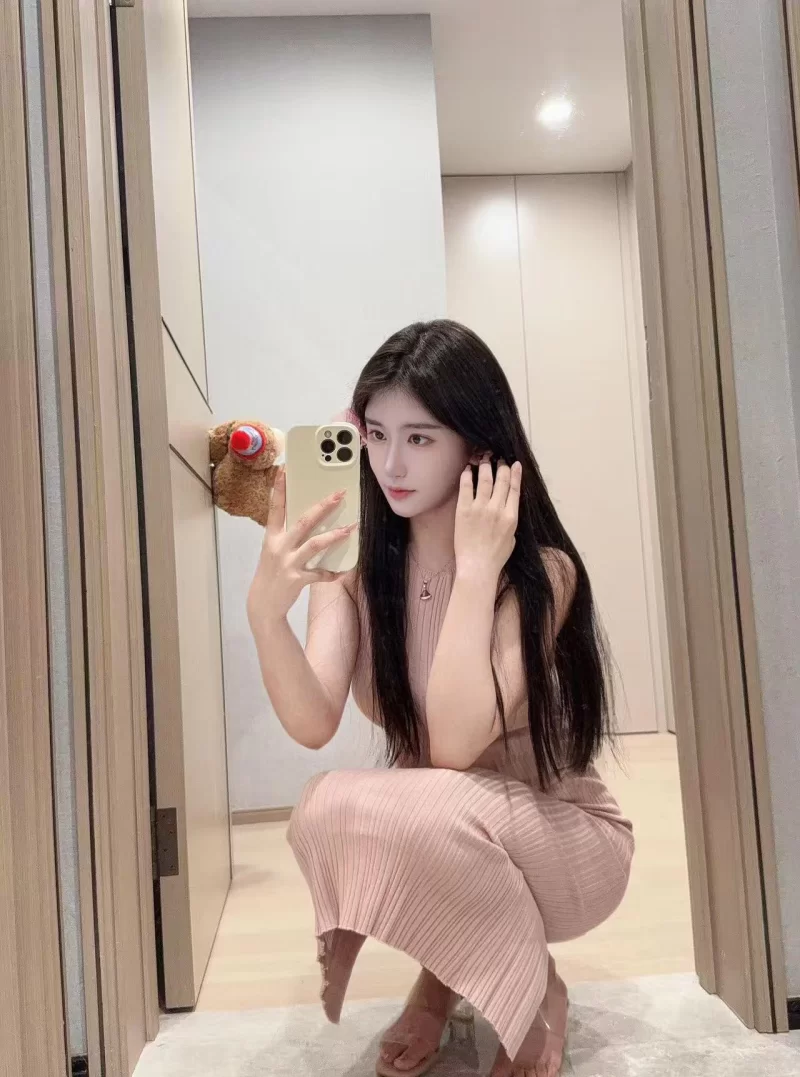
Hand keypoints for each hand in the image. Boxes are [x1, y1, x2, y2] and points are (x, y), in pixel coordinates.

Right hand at [246, 469, 356, 623]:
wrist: (262, 604)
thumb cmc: (271, 573)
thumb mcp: (273, 551)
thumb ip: (287, 536)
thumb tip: (310, 519)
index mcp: (272, 537)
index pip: (275, 508)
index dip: (279, 489)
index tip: (284, 470)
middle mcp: (279, 547)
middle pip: (303, 521)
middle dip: (323, 507)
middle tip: (339, 494)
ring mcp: (288, 563)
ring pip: (315, 544)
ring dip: (334, 536)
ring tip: (350, 528)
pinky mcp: (297, 579)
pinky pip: (320, 574)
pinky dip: (332, 572)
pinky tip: (342, 571)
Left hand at [454, 456, 520, 582]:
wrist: (477, 567)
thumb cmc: (495, 557)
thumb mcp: (511, 539)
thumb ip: (510, 522)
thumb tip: (508, 510)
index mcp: (511, 516)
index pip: (515, 489)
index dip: (515, 474)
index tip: (514, 463)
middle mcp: (497, 509)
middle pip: (501, 480)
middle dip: (500, 466)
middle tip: (497, 458)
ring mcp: (480, 508)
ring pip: (485, 479)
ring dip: (485, 466)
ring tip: (484, 458)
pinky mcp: (464, 510)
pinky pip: (466, 488)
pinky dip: (467, 476)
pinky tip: (467, 469)